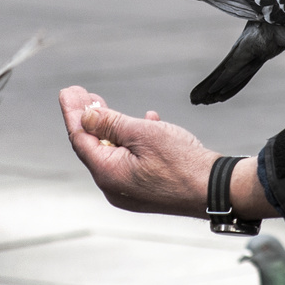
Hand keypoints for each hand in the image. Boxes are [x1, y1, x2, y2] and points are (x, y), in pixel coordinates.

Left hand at [59, 86, 214, 216]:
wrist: (216, 189)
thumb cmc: (183, 162)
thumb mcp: (142, 133)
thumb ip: (111, 123)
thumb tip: (86, 116)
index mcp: (108, 172)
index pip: (80, 138)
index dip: (73, 112)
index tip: (68, 92)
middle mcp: (113, 186)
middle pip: (93, 146)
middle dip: (88, 118)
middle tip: (82, 94)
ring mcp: (129, 191)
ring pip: (112, 152)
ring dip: (110, 127)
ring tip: (105, 106)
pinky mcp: (145, 191)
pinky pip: (129, 162)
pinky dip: (131, 141)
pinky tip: (146, 123)